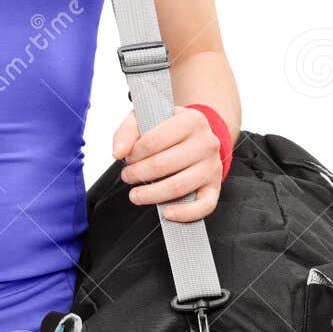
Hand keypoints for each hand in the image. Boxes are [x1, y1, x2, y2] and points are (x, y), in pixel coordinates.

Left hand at [110, 105, 222, 222]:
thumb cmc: (169, 129)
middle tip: (128, 175)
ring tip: (136, 194)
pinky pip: (204, 206)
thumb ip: (127, 131)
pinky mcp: (214, 186)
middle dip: (138, 173)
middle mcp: (206, 143)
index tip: (127, 158)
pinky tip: (166, 212)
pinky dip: (184, 213)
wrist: (196, 136)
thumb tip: (118, 152)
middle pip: (163, 165)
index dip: (134, 153)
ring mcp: (212, 166)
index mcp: (191, 120)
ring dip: (151, 194)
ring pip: (178, 186)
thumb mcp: (147, 118)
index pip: (153, 141)